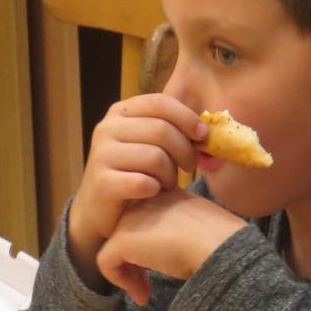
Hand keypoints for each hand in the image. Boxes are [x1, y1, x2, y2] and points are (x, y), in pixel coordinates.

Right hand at [68, 94, 205, 288]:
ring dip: (170, 174)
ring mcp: (100, 154)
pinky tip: (152, 193)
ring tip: (166, 183)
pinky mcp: (101, 182)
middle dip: (184, 151)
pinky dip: (156, 189)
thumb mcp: (156, 145)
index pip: (160, 102)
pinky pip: (144, 182)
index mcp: (121, 112)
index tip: (203, 135)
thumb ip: (177, 133)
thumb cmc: (138, 171)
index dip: (186, 117)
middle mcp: (107, 128)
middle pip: (161, 130)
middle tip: (189, 167)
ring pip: (155, 157)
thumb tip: (209, 133)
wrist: (103, 208)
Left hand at [96, 189, 246, 305]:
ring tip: (145, 293)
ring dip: (130, 273)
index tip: (169, 265)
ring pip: (116, 248)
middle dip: (136, 262)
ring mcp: (132, 217)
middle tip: (150, 285)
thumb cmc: (221, 239)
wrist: (219, 244)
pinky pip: (107, 263)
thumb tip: (169, 249)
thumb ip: (182, 229)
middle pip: (129, 233)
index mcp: (169, 194)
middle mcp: (147, 200)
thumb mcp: (201, 226)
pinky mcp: (121, 238)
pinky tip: (142, 295)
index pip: (149, 220)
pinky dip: (121, 281)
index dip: (152, 245)